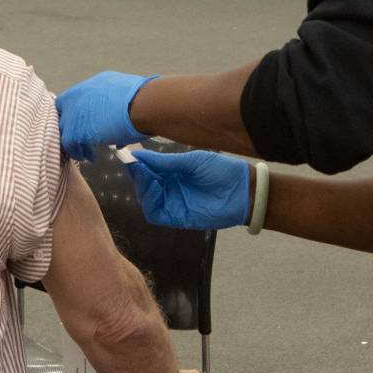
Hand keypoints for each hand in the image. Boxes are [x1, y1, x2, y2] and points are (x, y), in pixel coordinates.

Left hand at [55, 71, 154, 160]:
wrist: (144, 105)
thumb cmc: (144, 100)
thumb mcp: (125, 96)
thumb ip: (116, 108)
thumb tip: (119, 126)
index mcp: (93, 85)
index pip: (72, 99)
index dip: (75, 113)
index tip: (82, 124)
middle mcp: (80, 95)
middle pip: (63, 113)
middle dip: (71, 127)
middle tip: (81, 139)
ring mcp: (76, 112)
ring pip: (65, 130)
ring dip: (75, 143)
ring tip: (87, 153)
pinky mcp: (77, 130)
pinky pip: (70, 145)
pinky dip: (80, 153)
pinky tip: (91, 157)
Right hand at [123, 148, 250, 229]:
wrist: (243, 190)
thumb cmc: (222, 172)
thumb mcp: (192, 161)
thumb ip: (166, 161)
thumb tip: (138, 155)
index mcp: (174, 173)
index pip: (149, 170)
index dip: (139, 164)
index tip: (129, 155)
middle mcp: (171, 189)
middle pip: (145, 185)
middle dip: (138, 174)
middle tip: (135, 164)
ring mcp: (173, 203)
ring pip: (147, 199)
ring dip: (141, 186)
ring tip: (143, 174)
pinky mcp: (177, 217)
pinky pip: (155, 213)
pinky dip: (148, 201)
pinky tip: (151, 188)